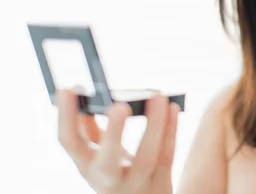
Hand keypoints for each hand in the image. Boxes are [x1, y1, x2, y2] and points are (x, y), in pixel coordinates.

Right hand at [57, 89, 179, 193]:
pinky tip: (173, 108)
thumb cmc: (116, 173)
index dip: (66, 116)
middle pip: (107, 160)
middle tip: (118, 105)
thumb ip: (91, 129)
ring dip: (153, 125)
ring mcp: (136, 184)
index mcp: (86, 166)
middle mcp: (107, 179)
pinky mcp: (161, 182)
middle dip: (113, 134)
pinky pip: (167, 154)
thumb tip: (84, 93)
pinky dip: (171, 130)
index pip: (69, 142)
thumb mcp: (98, 156)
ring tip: (158, 97)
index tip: (68, 88)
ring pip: (146, 156)